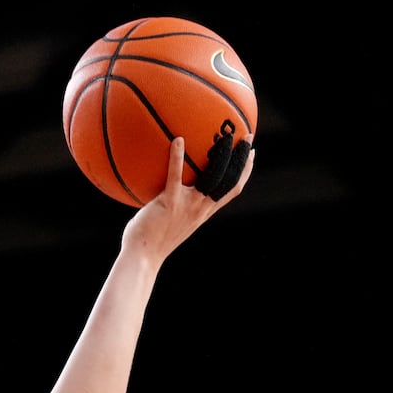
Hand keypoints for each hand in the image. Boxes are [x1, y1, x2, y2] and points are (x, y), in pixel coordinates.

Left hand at [121, 132, 254, 261]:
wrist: (142, 257)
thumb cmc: (150, 240)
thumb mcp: (171, 221)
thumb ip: (177, 206)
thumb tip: (169, 187)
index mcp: (204, 212)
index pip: (232, 190)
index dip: (244, 172)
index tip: (250, 155)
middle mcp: (201, 208)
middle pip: (230, 180)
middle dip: (242, 159)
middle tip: (247, 137)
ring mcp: (188, 205)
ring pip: (213, 177)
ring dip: (222, 154)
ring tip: (224, 135)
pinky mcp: (170, 202)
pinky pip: (176, 175)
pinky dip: (177, 157)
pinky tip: (178, 140)